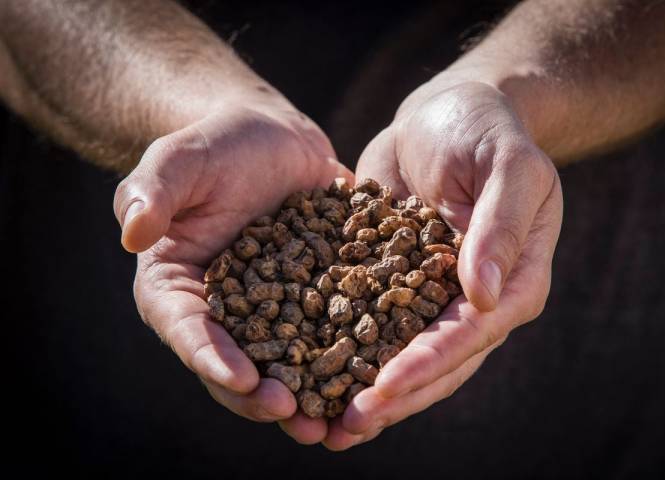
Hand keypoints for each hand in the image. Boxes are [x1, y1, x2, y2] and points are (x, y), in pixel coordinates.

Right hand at [113, 93, 351, 425]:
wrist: (270, 138)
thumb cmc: (215, 145)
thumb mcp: (179, 159)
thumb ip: (151, 191)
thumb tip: (132, 234)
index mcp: (180, 288)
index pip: (189, 331)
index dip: (213, 360)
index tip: (244, 380)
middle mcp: (225, 310)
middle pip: (239, 364)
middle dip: (265, 396)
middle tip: (298, 419)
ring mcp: (275, 308)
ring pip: (289, 363)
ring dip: (311, 396)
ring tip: (338, 423)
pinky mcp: (317, 297)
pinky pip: (332, 332)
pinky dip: (350, 358)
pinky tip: (379, 376)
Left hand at [301, 80, 561, 448]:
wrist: (444, 113)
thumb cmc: (486, 130)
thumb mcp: (509, 165)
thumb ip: (500, 225)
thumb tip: (482, 295)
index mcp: (513, 281)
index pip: (470, 334)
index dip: (428, 365)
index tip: (383, 390)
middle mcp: (473, 301)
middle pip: (436, 362)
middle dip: (391, 396)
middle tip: (343, 428)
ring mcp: (430, 295)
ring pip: (399, 355)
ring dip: (363, 391)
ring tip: (322, 426)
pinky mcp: (390, 281)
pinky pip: (367, 322)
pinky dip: (341, 350)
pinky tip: (305, 375)